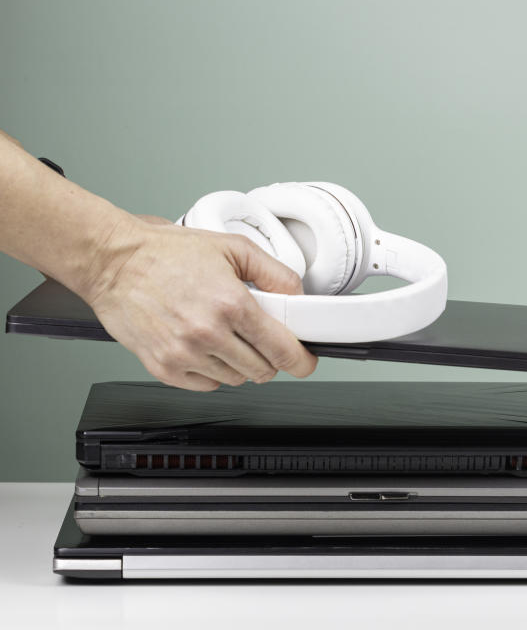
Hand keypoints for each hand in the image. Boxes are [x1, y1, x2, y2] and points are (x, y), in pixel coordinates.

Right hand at [83, 217, 317, 390]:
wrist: (114, 262)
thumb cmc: (166, 253)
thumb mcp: (233, 248)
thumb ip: (275, 273)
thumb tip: (297, 295)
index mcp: (231, 304)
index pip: (282, 349)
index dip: (301, 360)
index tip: (305, 361)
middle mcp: (208, 333)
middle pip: (263, 370)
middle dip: (270, 358)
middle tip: (261, 340)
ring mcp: (184, 354)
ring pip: (236, 380)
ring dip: (240, 364)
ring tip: (225, 336)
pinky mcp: (163, 368)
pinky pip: (206, 386)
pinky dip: (213, 372)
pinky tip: (205, 347)